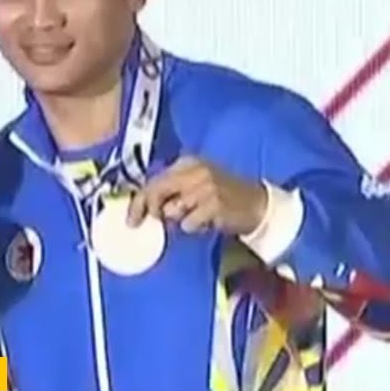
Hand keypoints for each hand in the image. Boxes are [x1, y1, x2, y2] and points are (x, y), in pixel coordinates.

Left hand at [127, 156, 267, 235]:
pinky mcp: (214, 204)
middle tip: (152, 221)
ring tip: (196, 217)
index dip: (138, 201)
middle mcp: (195, 170)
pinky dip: (194, 227)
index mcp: (188, 163)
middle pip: (157, 191)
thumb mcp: (196, 185)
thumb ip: (172, 191)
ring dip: (180, 220)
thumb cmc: (223, 196)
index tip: (132, 219)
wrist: (258, 204)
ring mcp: (205, 186)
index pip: (154, 180)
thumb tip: (145, 207)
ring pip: (172, 211)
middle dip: (151, 210)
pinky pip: (189, 223)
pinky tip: (207, 221)